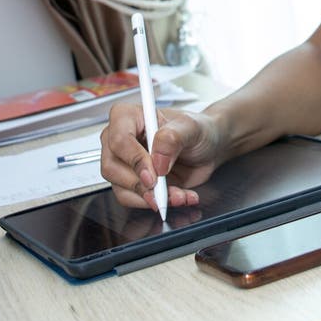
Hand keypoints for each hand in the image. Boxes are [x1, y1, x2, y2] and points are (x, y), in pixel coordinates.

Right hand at [100, 103, 220, 210]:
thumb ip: (173, 137)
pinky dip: (157, 203)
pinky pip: (135, 199)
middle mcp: (121, 139)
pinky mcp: (134, 182)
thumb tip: (157, 158)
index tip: (153, 175)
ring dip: (151, 198)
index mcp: (129, 117)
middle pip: (112, 168)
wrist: (209, 148)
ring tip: (178, 195)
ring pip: (121, 188)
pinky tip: (178, 197)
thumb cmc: (197, 130)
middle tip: (163, 191)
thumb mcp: (191, 127)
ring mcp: (126, 163)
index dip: (134, 160)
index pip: (119, 139)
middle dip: (140, 185)